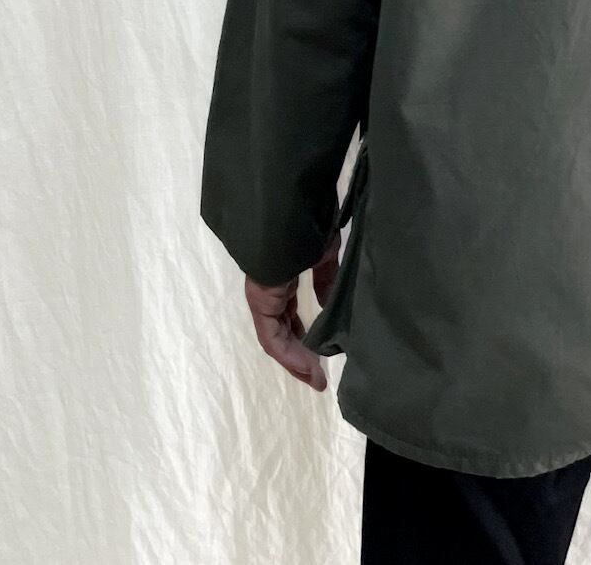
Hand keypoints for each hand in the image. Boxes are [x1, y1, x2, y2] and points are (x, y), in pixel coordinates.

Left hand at [244, 230, 341, 391]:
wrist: (291, 212)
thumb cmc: (311, 227)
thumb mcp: (325, 255)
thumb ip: (326, 280)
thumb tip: (329, 301)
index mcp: (284, 276)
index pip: (291, 311)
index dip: (306, 331)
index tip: (326, 348)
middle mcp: (271, 289)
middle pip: (283, 328)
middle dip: (301, 352)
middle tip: (319, 373)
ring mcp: (264, 297)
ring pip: (277, 336)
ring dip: (296, 360)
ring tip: (316, 378)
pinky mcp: (261, 302)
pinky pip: (272, 336)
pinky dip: (289, 354)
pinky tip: (308, 367)